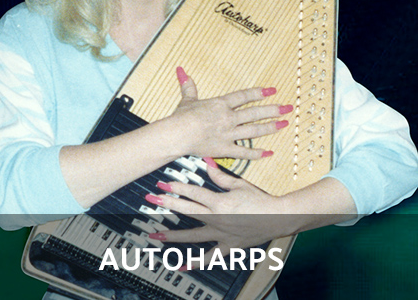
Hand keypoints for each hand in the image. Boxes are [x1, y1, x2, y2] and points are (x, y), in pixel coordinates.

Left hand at [146, 163, 296, 261]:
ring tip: (155, 234)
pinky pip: (209, 257)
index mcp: (220, 202)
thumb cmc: (260, 200)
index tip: (162, 184)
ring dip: (172, 234)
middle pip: (187, 210)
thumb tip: (206, 162)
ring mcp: (221, 235)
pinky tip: (180, 266)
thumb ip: (220, 176)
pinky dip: (195, 263)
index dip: (176, 187)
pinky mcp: (227, 246)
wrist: (278, 218)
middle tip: (151, 200)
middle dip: (167, 204)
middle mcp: (217, 219)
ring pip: (192, 236)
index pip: (193, 193)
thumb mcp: (239, 184)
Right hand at [168, 67, 291, 159]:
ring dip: (270, 127)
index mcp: (221, 104)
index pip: (244, 96)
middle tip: (287, 108)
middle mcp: (228, 118)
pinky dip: (256, 153)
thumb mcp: (187, 99)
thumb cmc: (181, 117)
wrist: (178, 134)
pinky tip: (268, 152)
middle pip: (255, 113)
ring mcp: (229, 134)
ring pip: (254, 130)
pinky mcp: (225, 149)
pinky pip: (244, 152)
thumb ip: (188, 86)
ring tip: (284, 125)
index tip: (272, 90)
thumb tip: (181, 70)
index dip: (259, 92)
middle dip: (273, 110)